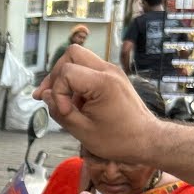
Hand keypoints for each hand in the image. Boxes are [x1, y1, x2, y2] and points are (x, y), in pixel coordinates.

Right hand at [32, 44, 159, 163]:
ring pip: (80, 58)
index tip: (64, 111)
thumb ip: (60, 112)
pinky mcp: (114, 77)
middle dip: (56, 74)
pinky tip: (75, 102)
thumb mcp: (82, 131)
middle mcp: (108, 70)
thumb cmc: (119, 140)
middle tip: (49, 94)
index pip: (66, 73)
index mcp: (102, 83)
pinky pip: (89, 69)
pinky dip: (77, 81)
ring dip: (66, 77)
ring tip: (61, 99)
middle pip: (72, 53)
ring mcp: (112, 71)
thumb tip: (46, 97)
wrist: (147, 140)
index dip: (58, 92)